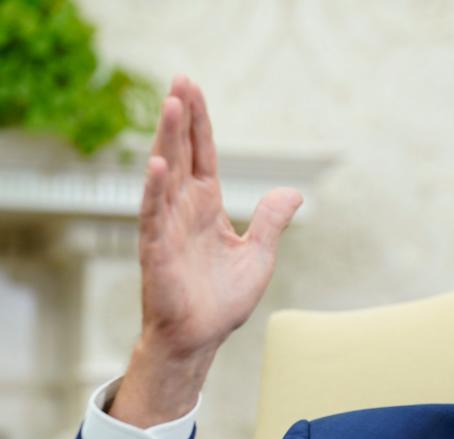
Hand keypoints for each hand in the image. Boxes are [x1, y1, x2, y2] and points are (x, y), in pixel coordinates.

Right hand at [109, 76, 301, 426]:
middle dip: (181, 118)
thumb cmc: (223, 299)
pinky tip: (157, 165)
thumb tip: (293, 191)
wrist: (201, 337)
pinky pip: (153, 216)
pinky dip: (154, 191)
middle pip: (182, 154)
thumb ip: (271, 220)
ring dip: (168, 141)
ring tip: (170, 105)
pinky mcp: (157, 251)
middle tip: (180, 80)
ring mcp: (167, 227)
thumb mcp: (259, 255)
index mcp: (207, 207)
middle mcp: (184, 210)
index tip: (192, 89)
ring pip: (166, 176)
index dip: (200, 124)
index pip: (203, 156)